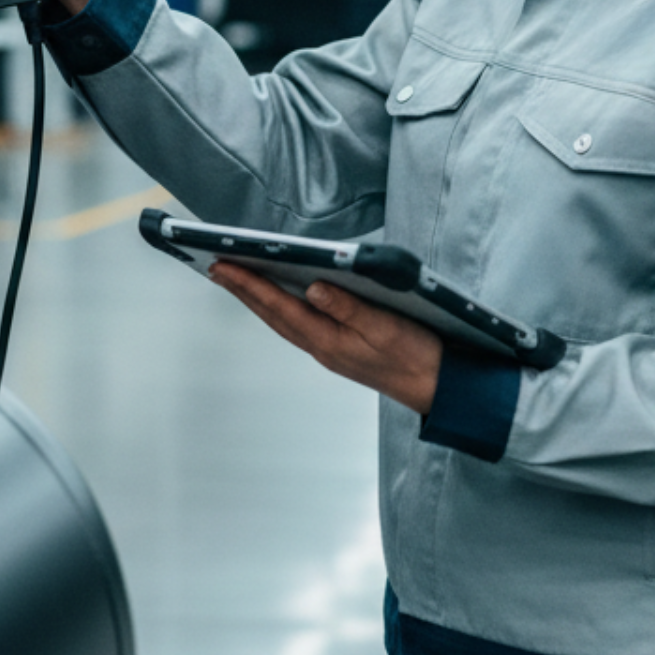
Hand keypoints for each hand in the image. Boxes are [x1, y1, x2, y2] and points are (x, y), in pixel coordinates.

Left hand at [208, 262, 443, 414]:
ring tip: (237, 280)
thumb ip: (348, 307)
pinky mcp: (340, 348)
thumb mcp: (385, 326)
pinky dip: (280, 308)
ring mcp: (330, 350)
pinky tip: (279, 299)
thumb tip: (312, 287)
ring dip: (258, 300)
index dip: (249, 285)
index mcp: (329, 340)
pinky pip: (299, 325)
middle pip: (273, 315)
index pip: (279, 307)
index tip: (223, 266)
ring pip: (283, 321)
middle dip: (243, 290)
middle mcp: (322, 347)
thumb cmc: (416, 356)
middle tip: (216, 267)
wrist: (438, 388)